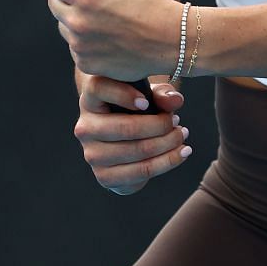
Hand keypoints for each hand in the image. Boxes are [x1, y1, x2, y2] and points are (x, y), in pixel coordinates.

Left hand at [39, 0, 182, 80]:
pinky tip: (108, 38)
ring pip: (64, 26)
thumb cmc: (151, 3)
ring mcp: (80, 45)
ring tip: (104, 20)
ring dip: (76, 21)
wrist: (171, 40)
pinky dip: (86, 42)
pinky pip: (75, 47)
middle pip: (53, 3)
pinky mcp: (86, 63)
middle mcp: (78, 21)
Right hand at [71, 70, 189, 195]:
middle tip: (177, 122)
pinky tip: (181, 152)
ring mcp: (92, 154)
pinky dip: (167, 162)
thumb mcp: (149, 94)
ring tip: (181, 135)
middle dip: (160, 126)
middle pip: (125, 127)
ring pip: (137, 151)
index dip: (123, 94)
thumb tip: (175, 101)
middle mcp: (85, 128)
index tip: (146, 102)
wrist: (124, 141)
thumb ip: (162, 93)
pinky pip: (141, 172)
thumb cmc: (135, 109)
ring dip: (168, 144)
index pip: (98, 89)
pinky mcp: (104, 176)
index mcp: (90, 99)